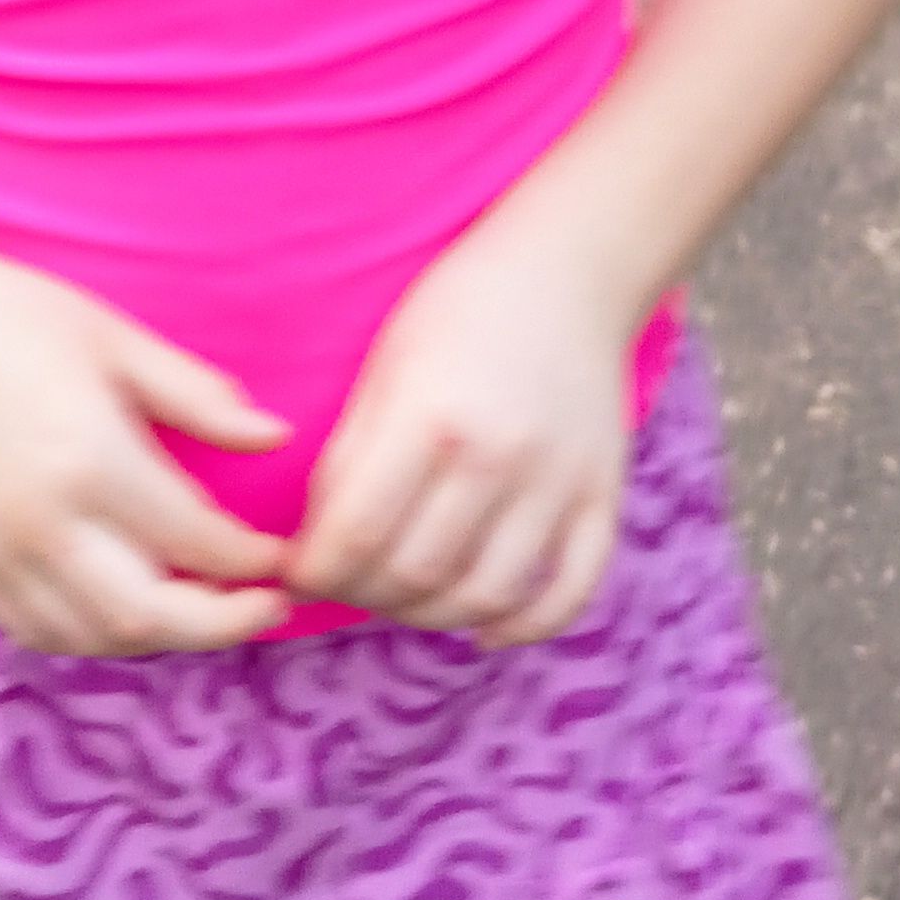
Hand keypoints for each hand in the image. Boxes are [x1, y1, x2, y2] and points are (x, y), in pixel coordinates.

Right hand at [0, 240, 293, 657]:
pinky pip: (36, 630)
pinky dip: (91, 636)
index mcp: (91, 459)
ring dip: (161, 636)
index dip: (252, 559)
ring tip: (206, 611)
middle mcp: (44, 523)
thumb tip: (274, 435)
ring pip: (95, 636)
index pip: (195, 541)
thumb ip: (196, 398)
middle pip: (151, 615)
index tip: (284, 555)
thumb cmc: (6, 314)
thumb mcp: (113, 338)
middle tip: (270, 606)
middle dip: (223, 622)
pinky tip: (125, 613)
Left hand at [291, 224, 634, 644]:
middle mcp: (499, 457)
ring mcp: (558, 483)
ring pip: (485, 598)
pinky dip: (523, 627)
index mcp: (431, 417)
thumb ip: (350, 459)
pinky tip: (482, 628)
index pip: (356, 535)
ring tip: (401, 598)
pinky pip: (570, 594)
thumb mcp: (385, 367)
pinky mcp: (603, 497)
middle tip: (344, 583)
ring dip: (429, 616)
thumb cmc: (458, 312)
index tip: (296, 575)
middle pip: (415, 575)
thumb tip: (315, 548)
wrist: (568, 270)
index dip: (313, 572)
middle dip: (361, 595)